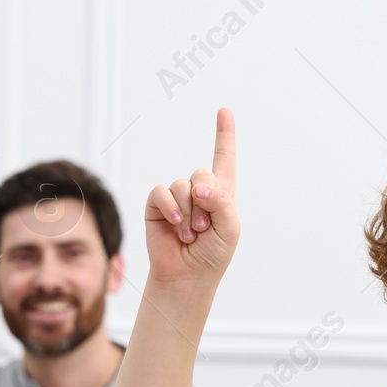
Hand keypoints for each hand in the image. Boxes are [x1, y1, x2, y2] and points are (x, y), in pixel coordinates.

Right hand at [144, 107, 239, 287]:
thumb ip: (222, 202)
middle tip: (204, 227)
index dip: (224, 134)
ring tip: (190, 233)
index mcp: (221, 194)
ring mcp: (177, 197)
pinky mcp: (157, 205)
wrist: (187, 276)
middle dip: (206, 200)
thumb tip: (198, 187)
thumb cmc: (212, 254)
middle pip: (203, 172)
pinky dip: (170, 207)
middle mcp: (198, 191)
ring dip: (188, 211)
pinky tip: (175, 224)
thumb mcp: (229, 228)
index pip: (224, 158)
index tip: (224, 110)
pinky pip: (161, 192)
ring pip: (182, 185)